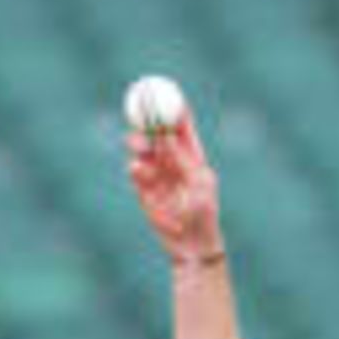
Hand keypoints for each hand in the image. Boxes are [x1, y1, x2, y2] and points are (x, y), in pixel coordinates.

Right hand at [126, 109, 222, 264]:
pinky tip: (137, 169)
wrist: (191, 248)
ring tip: (136, 145)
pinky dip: (134, 168)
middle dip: (147, 122)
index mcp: (192, 156)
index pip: (182, 126)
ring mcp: (158, 176)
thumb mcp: (198, 184)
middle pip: (156, 133)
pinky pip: (136, 173)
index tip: (167, 90)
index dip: (174, 107)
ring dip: (137, 143)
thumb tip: (167, 136)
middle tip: (141, 115)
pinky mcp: (145, 192)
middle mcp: (173, 162)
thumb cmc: (203, 215)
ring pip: (142, 150)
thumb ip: (182, 160)